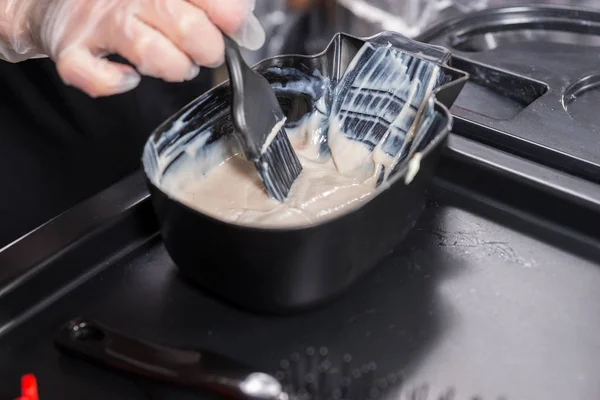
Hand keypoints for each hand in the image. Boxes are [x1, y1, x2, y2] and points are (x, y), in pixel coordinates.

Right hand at [0, 0, 264, 96]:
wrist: (54, 1)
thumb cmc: (126, 0)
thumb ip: (213, 5)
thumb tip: (251, 29)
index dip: (231, 16)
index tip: (240, 29)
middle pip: (185, 24)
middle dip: (209, 48)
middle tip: (206, 51)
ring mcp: (96, 23)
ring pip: (150, 52)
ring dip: (175, 68)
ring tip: (177, 64)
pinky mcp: (70, 52)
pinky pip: (96, 78)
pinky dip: (119, 83)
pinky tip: (129, 77)